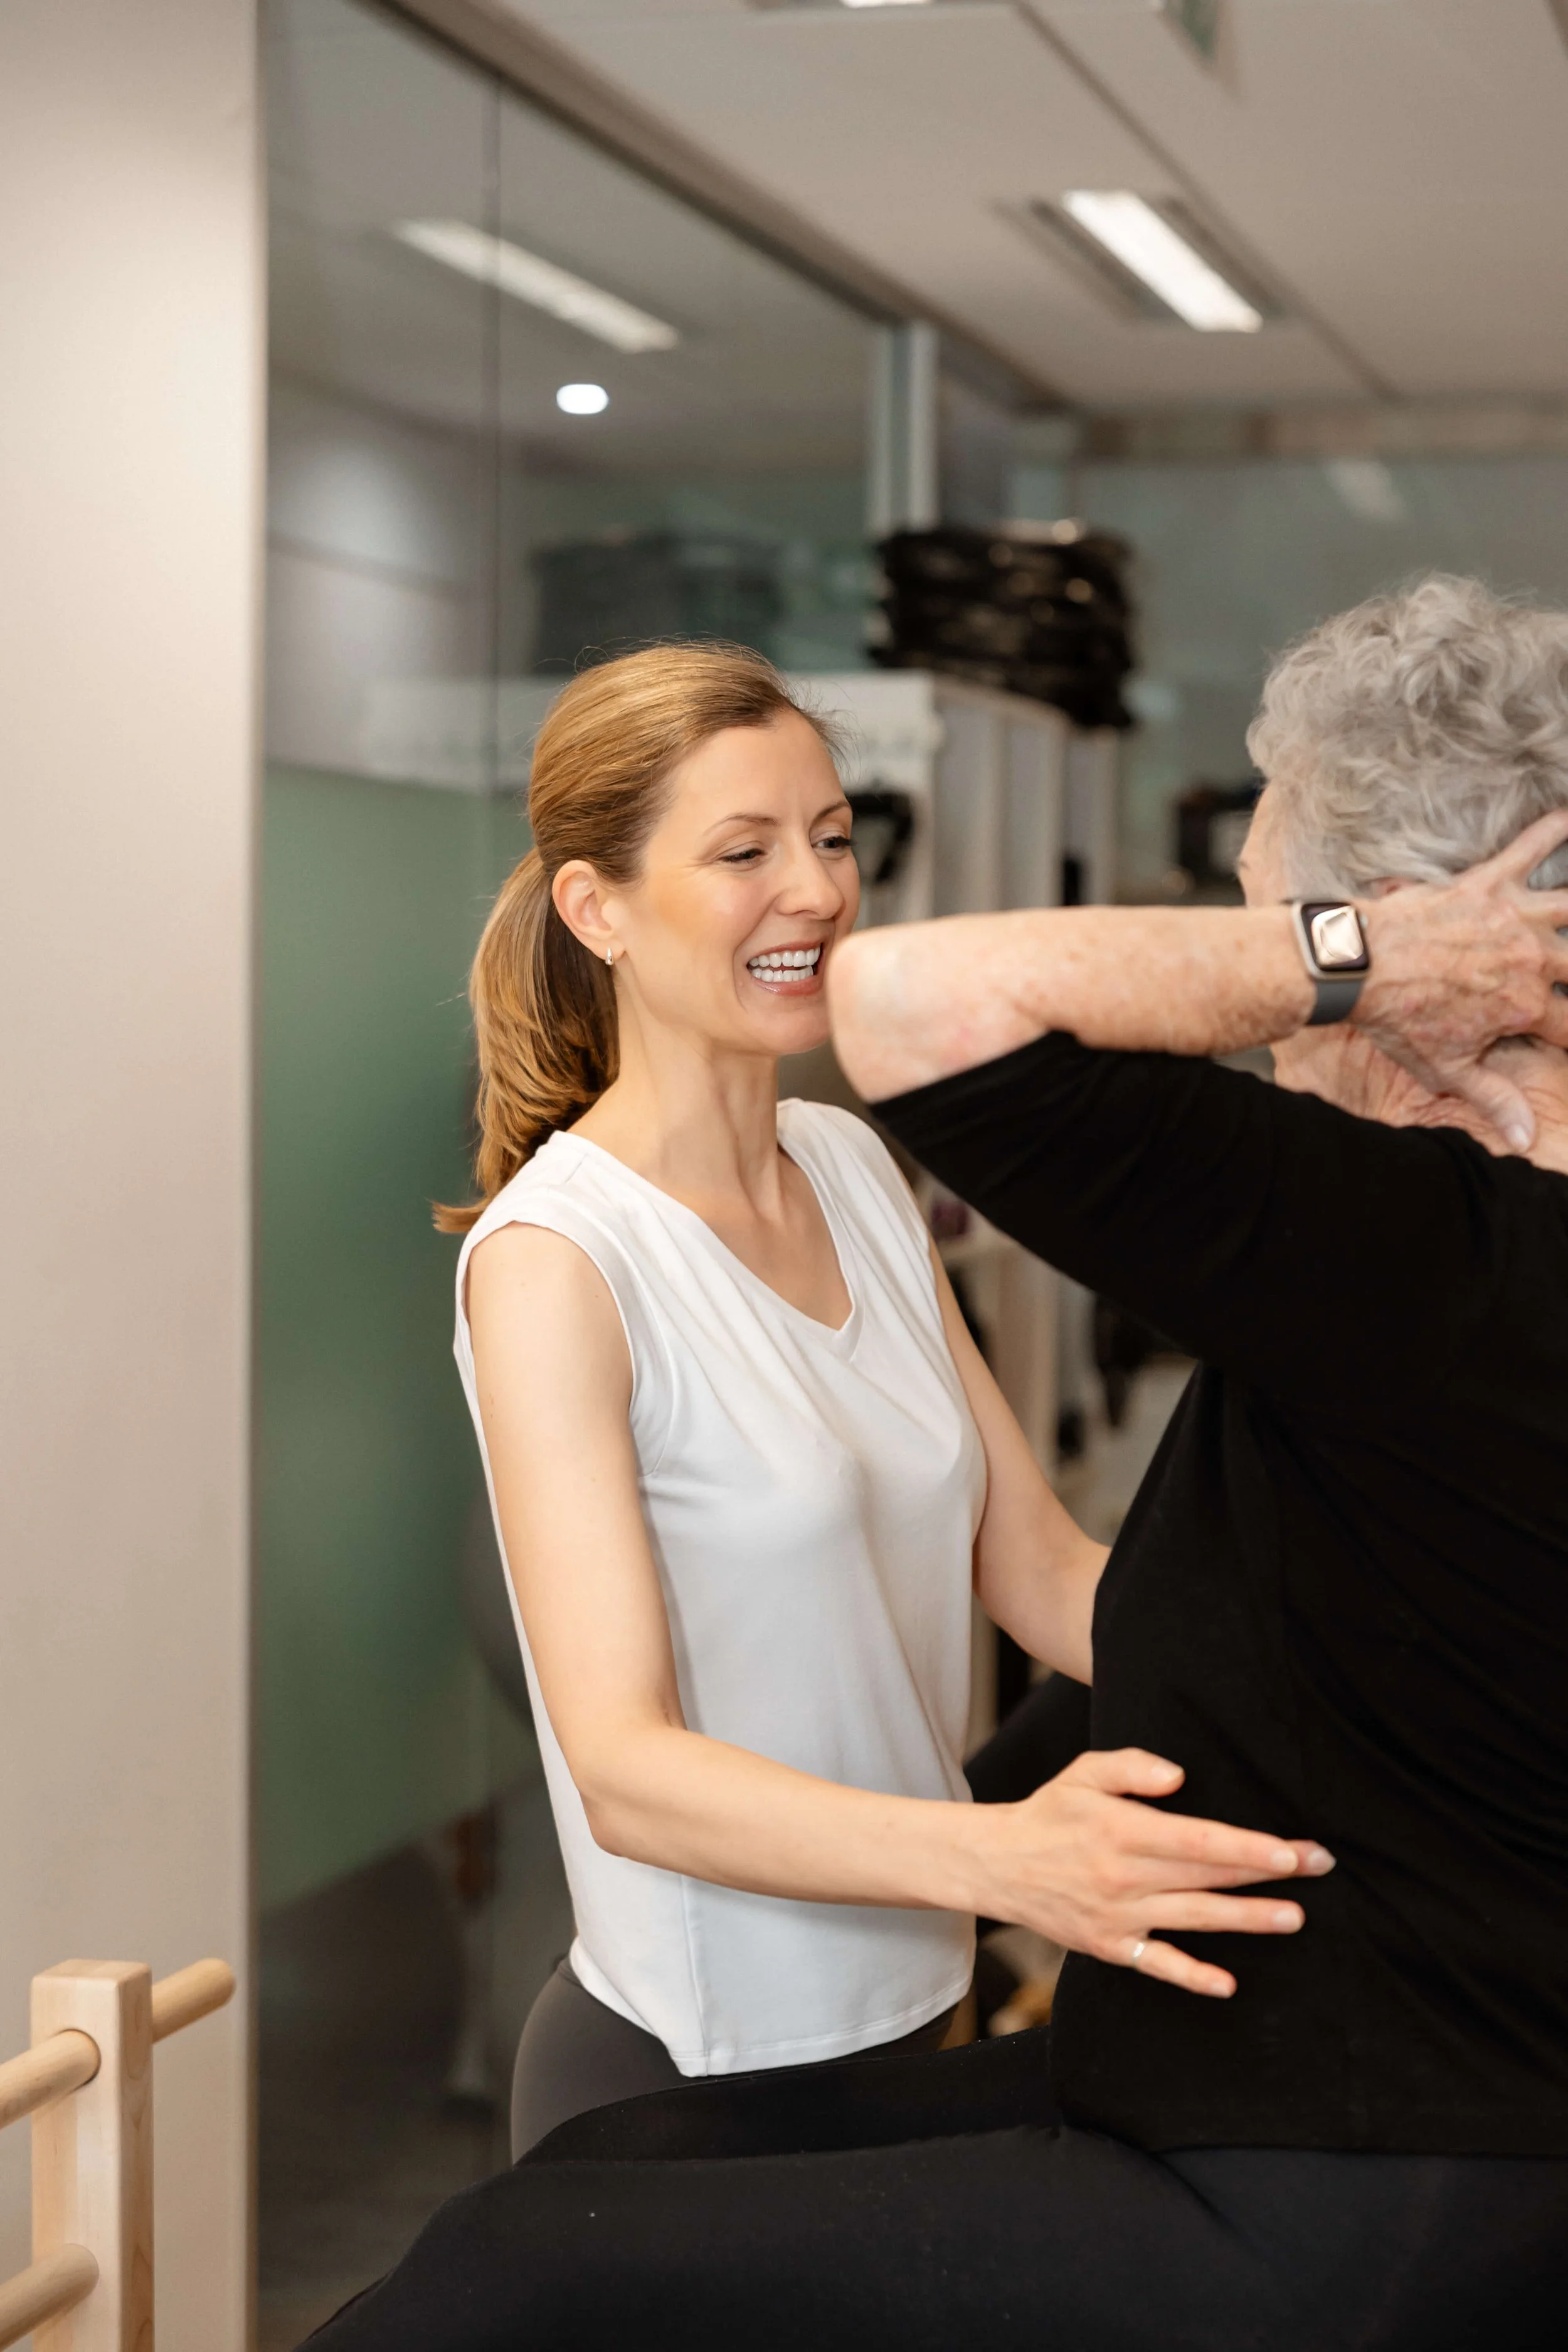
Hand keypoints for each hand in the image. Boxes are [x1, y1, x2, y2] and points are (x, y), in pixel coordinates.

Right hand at [967, 1748, 1334, 1999]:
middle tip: (1319, 1867)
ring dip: (1247, 1920)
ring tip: (1294, 1917)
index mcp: (1121, 1829)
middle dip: (1267, 1874)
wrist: (998, 1865)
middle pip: (1207, 1877)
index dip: (1249, 1847)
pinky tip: (1228, 1984)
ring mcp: (1118, 1916)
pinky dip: (1193, 1977)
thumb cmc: (1051, 1813)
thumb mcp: (1083, 1772)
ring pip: (1194, 1919)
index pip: (1198, 1840)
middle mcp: (1123, 1876)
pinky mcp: (1110, 1947)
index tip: (1291, 1850)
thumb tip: (1179, 1777)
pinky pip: (1158, 1965)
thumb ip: (1131, 1766)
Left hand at [1354, 806, 1567, 1150]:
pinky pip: (1530, 848)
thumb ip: (1492, 1098)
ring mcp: (1514, 918)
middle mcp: (1531, 959)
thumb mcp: (1445, 1068)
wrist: (1357, 965)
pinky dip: (1554, 830)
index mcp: (1523, 1006)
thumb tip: (1525, 1138)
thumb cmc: (1396, 1018)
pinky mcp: (1489, 883)